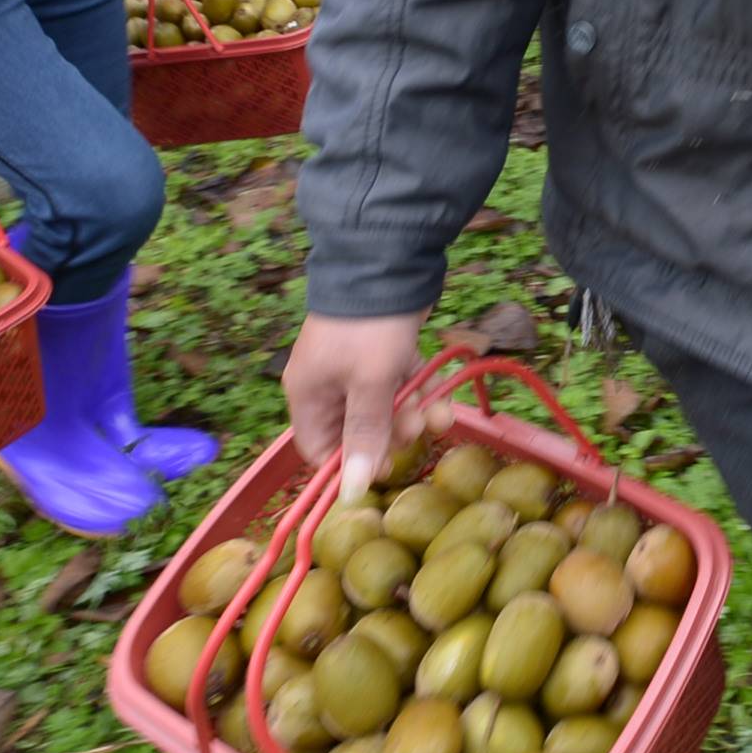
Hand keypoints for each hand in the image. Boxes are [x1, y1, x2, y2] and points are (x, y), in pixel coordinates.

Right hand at [284, 312, 428, 500]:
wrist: (390, 260)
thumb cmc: (369, 327)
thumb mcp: (370, 383)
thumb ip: (364, 435)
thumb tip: (351, 491)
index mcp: (308, 393)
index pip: (319, 448)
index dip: (349, 465)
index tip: (383, 467)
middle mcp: (328, 384)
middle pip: (357, 431)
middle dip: (392, 434)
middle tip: (418, 427)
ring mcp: (357, 367)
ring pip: (386, 409)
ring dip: (414, 415)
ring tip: (438, 412)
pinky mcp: (385, 353)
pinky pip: (401, 386)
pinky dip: (421, 393)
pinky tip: (443, 399)